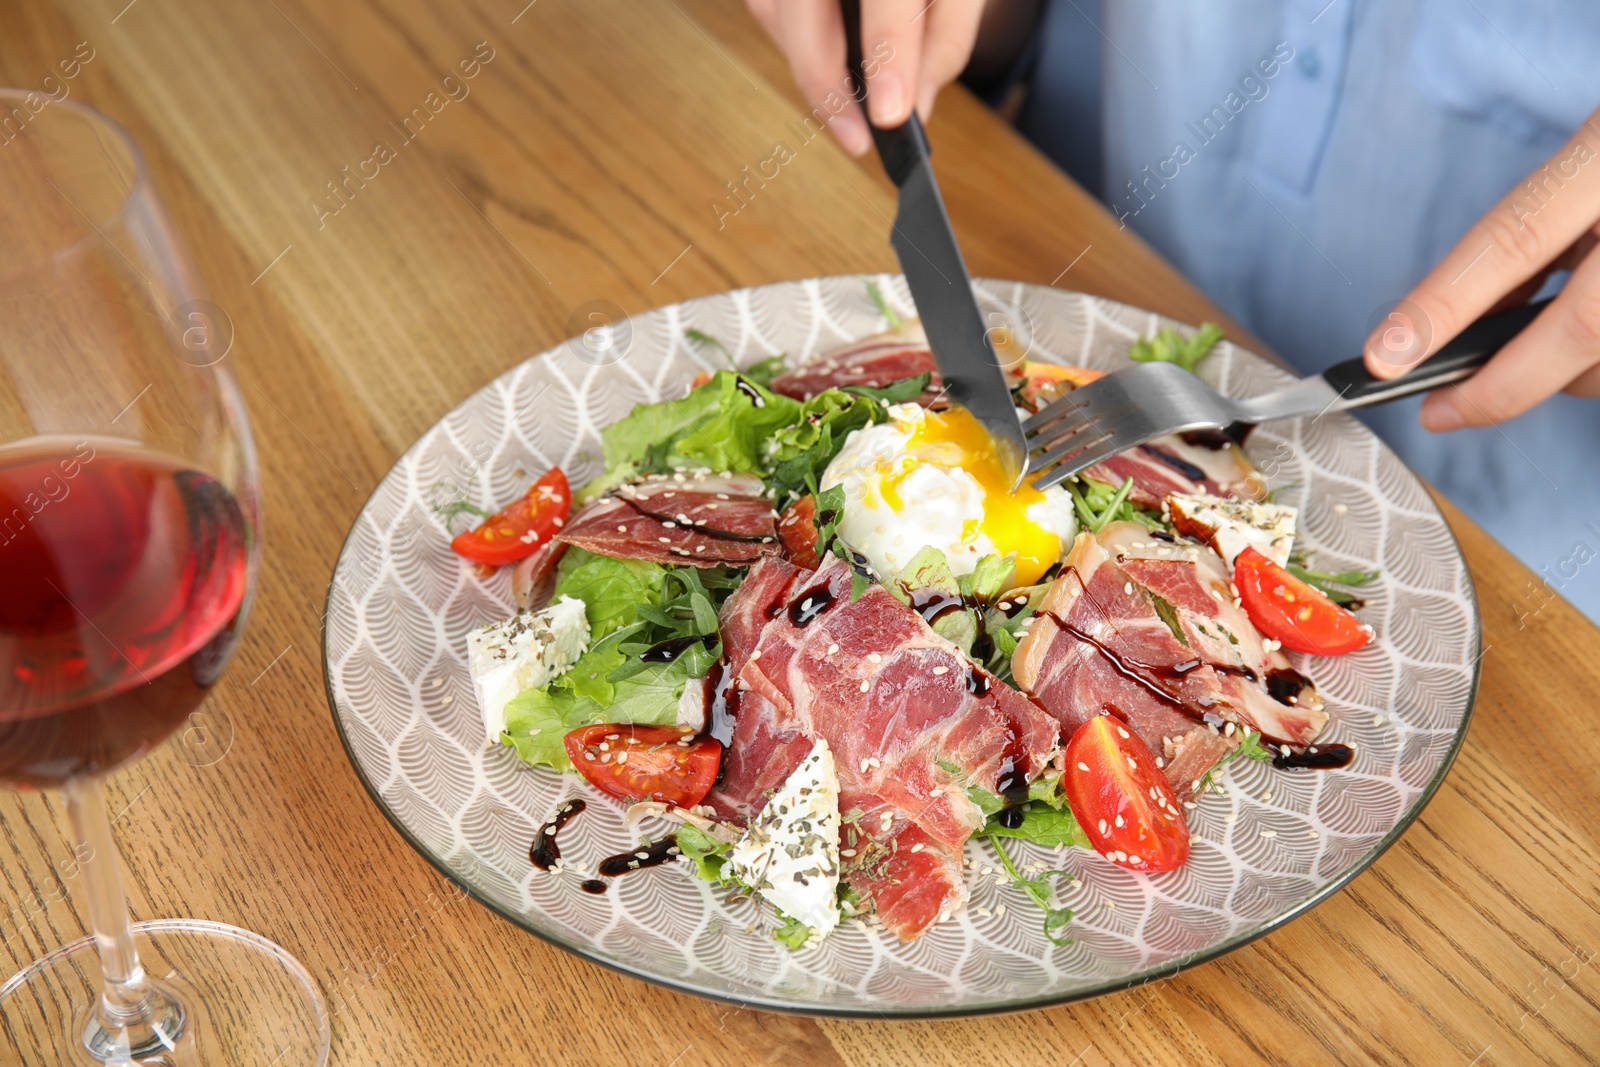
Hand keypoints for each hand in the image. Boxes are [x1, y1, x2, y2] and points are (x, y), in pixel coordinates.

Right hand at [745, 0, 985, 155]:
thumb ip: (945, 43)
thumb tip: (915, 108)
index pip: (886, 3)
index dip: (888, 59)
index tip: (890, 116)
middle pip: (804, 16)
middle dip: (826, 86)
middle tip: (856, 140)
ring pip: (776, 16)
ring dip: (811, 68)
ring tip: (851, 106)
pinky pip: (771, 12)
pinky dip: (800, 46)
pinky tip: (831, 66)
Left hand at [1362, 108, 1599, 429]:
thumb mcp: (1587, 162)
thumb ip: (1534, 232)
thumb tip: (1459, 318)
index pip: (1514, 237)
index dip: (1444, 304)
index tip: (1386, 354)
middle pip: (1580, 329)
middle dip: (1502, 385)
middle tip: (1442, 410)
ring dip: (1564, 375)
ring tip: (1519, 364)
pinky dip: (1596, 364)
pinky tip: (1578, 348)